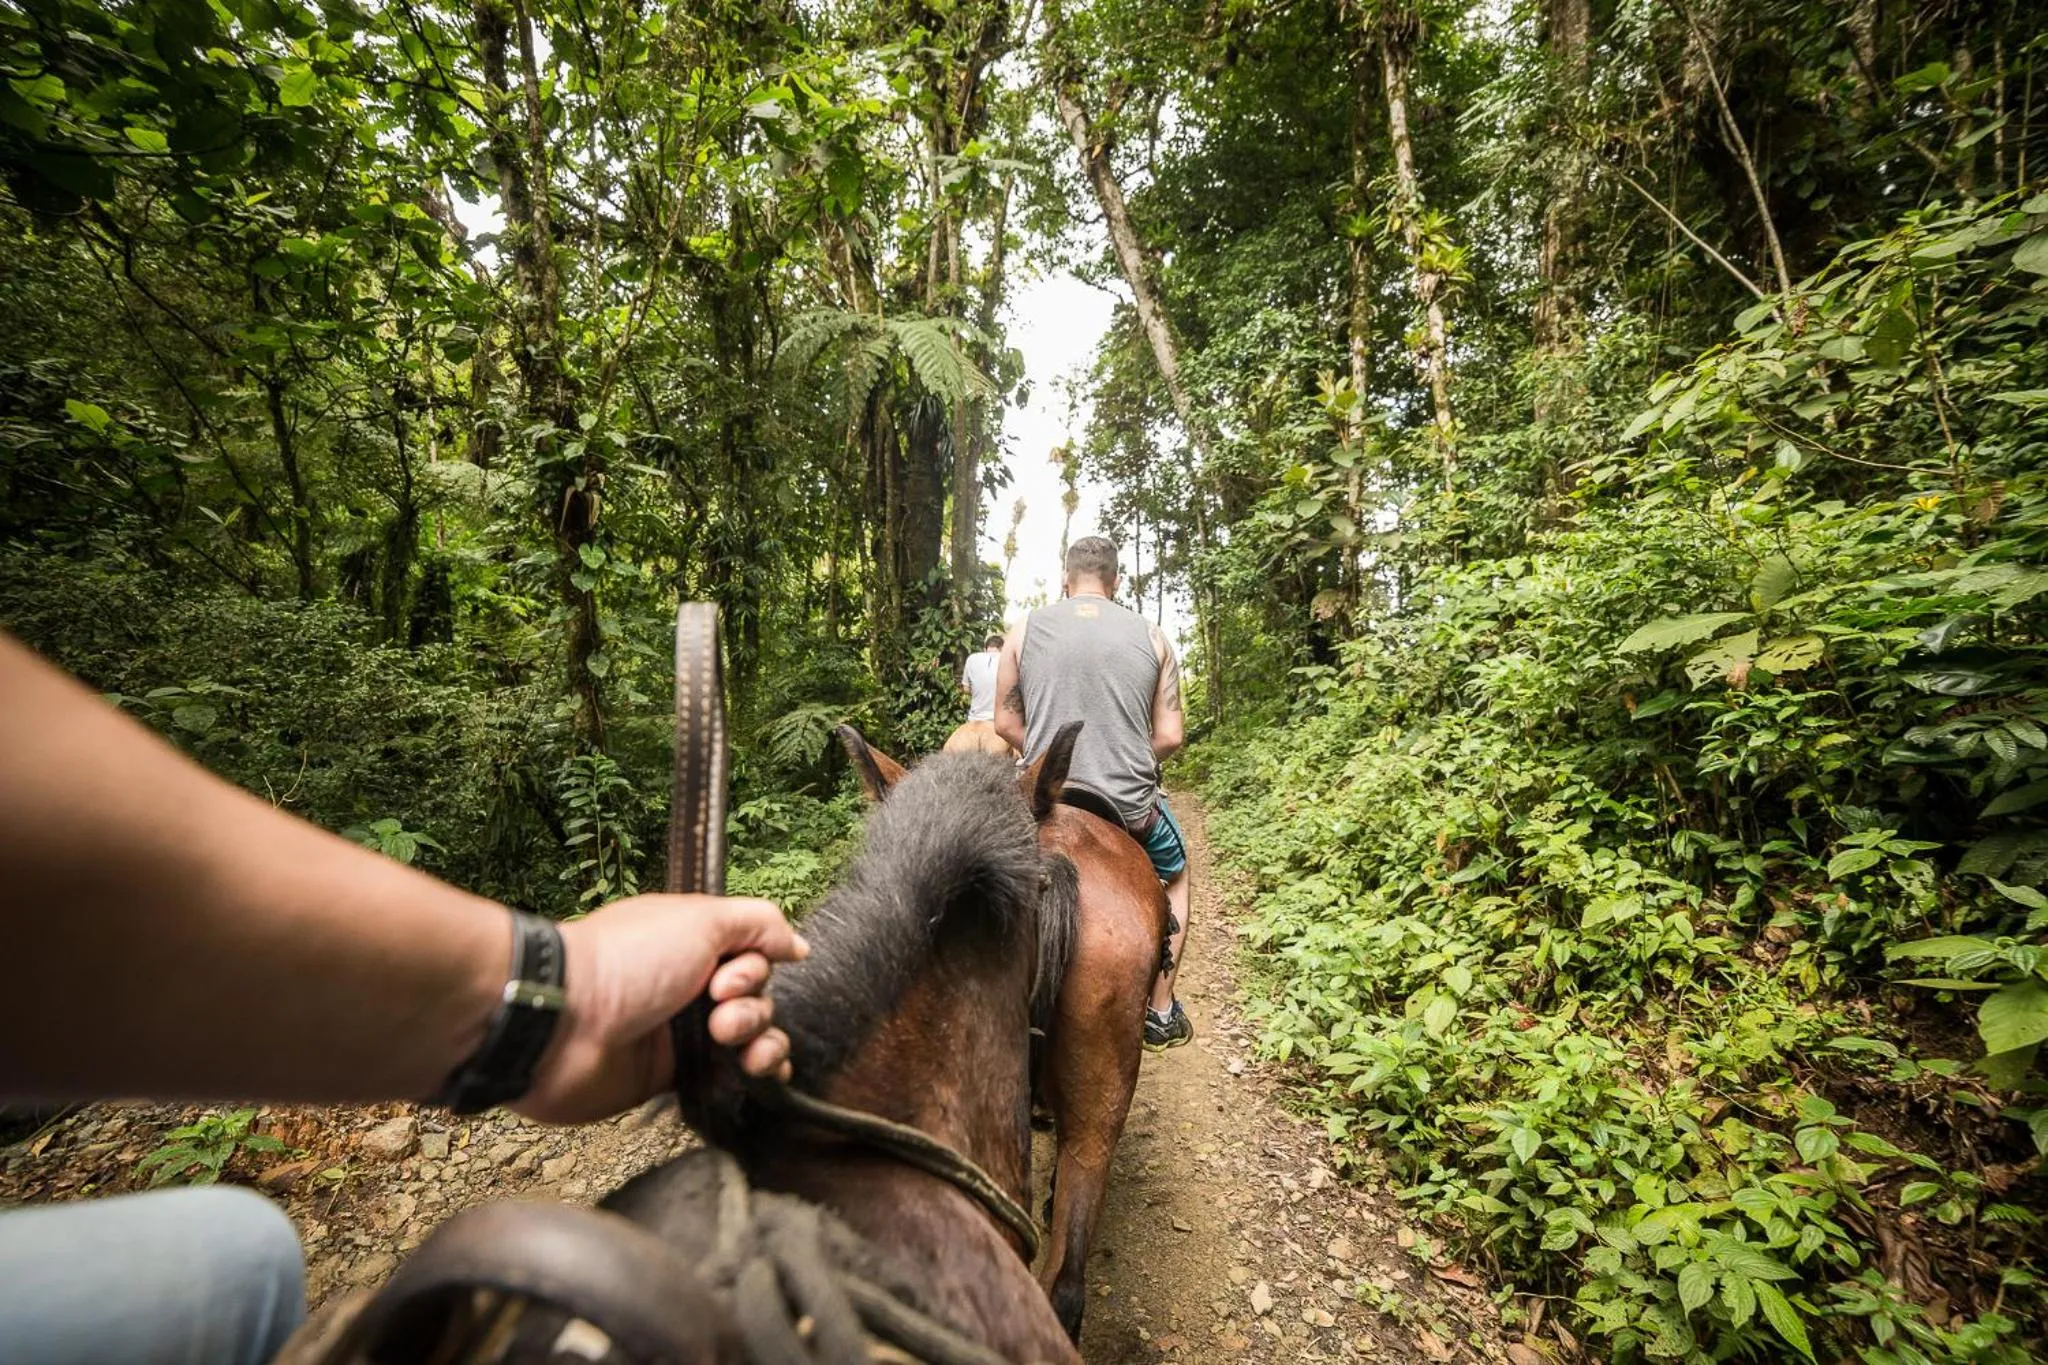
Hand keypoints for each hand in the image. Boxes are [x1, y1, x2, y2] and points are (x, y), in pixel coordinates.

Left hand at [514, 894, 807, 1123]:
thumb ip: (758, 924)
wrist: (562, 1025)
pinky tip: (766, 1075)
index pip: (753, 954)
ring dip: (760, 1040)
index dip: (753, 969)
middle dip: (751, 1008)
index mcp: (690, 942)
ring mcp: (680, 1031)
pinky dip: (758, 1074)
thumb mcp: (701, 919)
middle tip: (717, 1015)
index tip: (724, 979)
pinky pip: (730, 1074)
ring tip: (729, 1045)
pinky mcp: (673, 1074)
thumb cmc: (626, 962)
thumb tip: (798, 945)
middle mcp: (688, 983)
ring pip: (751, 1035)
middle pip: (757, 996)